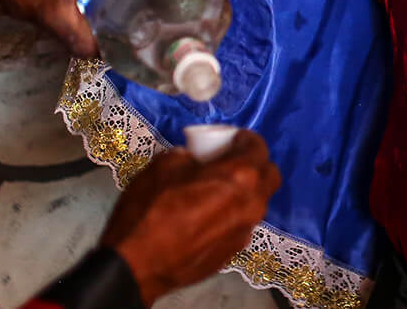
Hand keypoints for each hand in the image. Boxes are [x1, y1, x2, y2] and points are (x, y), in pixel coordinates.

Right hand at [99, 129, 280, 303]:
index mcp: (239, 177)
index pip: (258, 147)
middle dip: (255, 164)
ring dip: (246, 191)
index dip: (245, 139)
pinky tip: (209, 217)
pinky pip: (242, 224)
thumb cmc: (149, 211)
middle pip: (269, 176)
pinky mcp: (234, 252)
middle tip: (230, 162)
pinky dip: (233, 214)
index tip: (232, 139)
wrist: (137, 267)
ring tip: (218, 190)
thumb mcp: (161, 167)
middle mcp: (251, 204)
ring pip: (257, 202)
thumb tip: (193, 160)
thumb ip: (186, 157)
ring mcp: (245, 231)